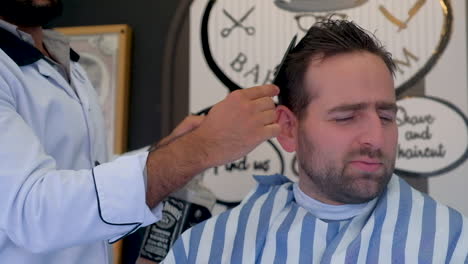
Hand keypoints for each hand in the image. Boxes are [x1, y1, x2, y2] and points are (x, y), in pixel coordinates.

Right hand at [145, 84, 278, 207]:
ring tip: (262, 127)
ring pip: (274, 115)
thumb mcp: (222, 106)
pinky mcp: (258, 135)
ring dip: (270, 121)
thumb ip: (238, 102)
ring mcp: (254, 121)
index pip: (262, 90)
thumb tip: (250, 100)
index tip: (274, 91)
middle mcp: (247, 107)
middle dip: (267, 110)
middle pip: (270, 103)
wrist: (206, 145)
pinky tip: (267, 133)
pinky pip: (276, 129)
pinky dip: (274, 131)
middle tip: (262, 116)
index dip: (271, 91)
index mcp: (238, 97)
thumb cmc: (211, 129)